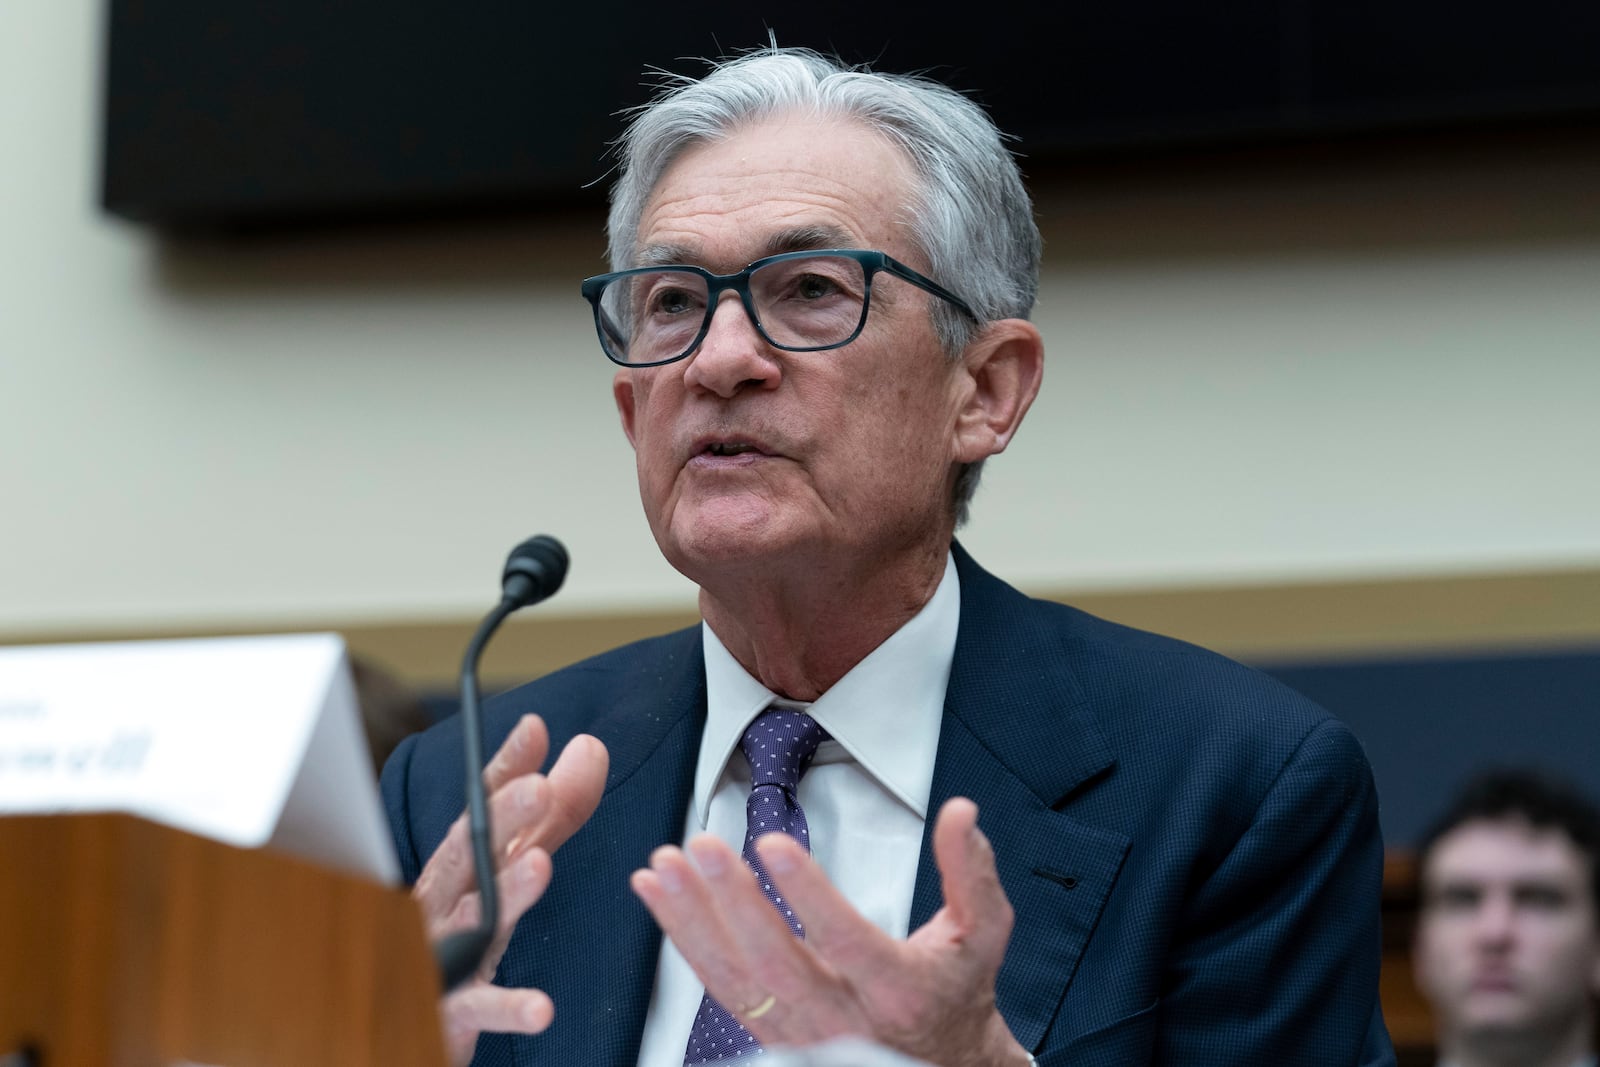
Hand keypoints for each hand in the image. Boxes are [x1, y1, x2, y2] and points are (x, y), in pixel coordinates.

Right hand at [412, 714, 608, 1065]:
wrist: (407, 1027)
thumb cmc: (461, 939)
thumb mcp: (512, 872)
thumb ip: (554, 816)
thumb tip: (588, 749)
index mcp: (462, 868)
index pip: (482, 808)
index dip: (506, 768)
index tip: (534, 728)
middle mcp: (445, 902)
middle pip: (470, 853)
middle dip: (502, 818)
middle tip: (540, 786)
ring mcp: (441, 955)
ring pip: (470, 921)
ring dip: (504, 894)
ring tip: (539, 865)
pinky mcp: (449, 1012)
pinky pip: (479, 1007)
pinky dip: (508, 1006)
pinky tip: (540, 1007)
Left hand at [630, 797, 1030, 1066]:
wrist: (942, 1066)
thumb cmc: (957, 989)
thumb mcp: (982, 932)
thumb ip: (970, 870)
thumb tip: (959, 811)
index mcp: (900, 991)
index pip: (847, 941)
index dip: (808, 894)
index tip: (773, 845)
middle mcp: (845, 1021)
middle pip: (777, 964)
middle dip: (732, 902)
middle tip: (703, 847)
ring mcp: (803, 1035)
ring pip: (736, 981)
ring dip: (693, 920)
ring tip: (664, 867)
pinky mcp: (773, 1034)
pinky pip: (720, 989)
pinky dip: (684, 940)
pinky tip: (658, 896)